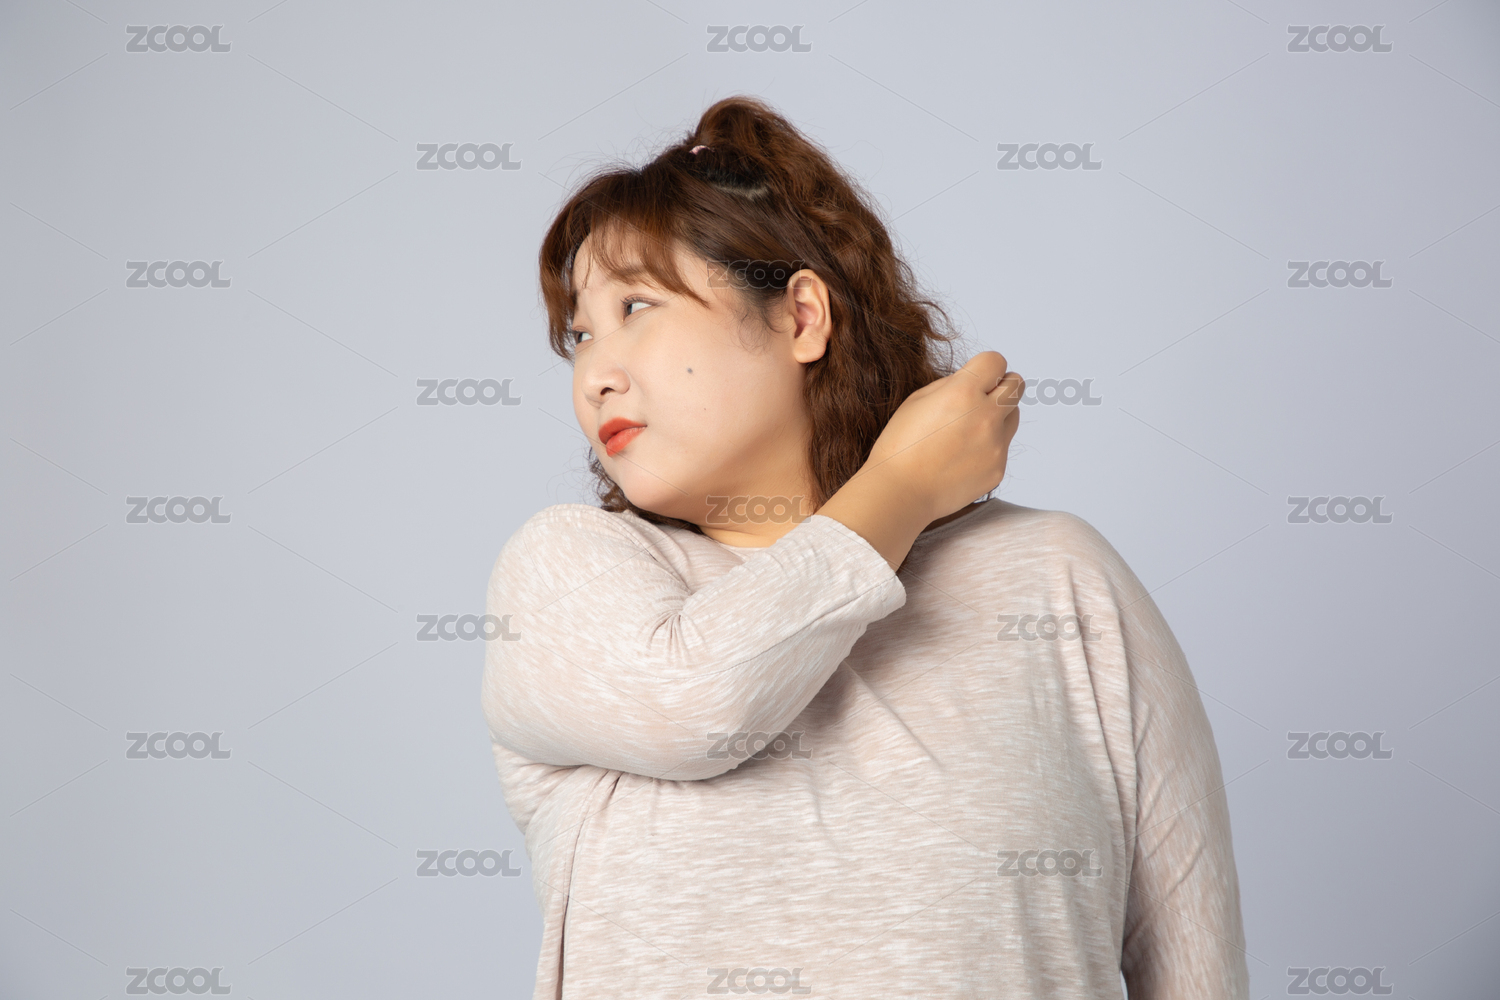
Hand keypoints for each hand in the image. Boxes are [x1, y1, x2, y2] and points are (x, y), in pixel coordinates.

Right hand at [816, 352, 1022, 569]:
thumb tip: (974, 382)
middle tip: (984, 397)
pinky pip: (1002, 447)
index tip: (978, 376)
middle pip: (1016, 385)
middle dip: (1002, 386)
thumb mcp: (917, 400)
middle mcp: (986, 415)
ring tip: (968, 430)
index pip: (996, 361)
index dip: (986, 367)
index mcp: (963, 392)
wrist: (900, 492)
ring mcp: (996, 444)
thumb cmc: (901, 446)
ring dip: (998, 416)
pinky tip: (961, 457)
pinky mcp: (998, 468)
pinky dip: (988, 447)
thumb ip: (951, 385)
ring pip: (1014, 416)